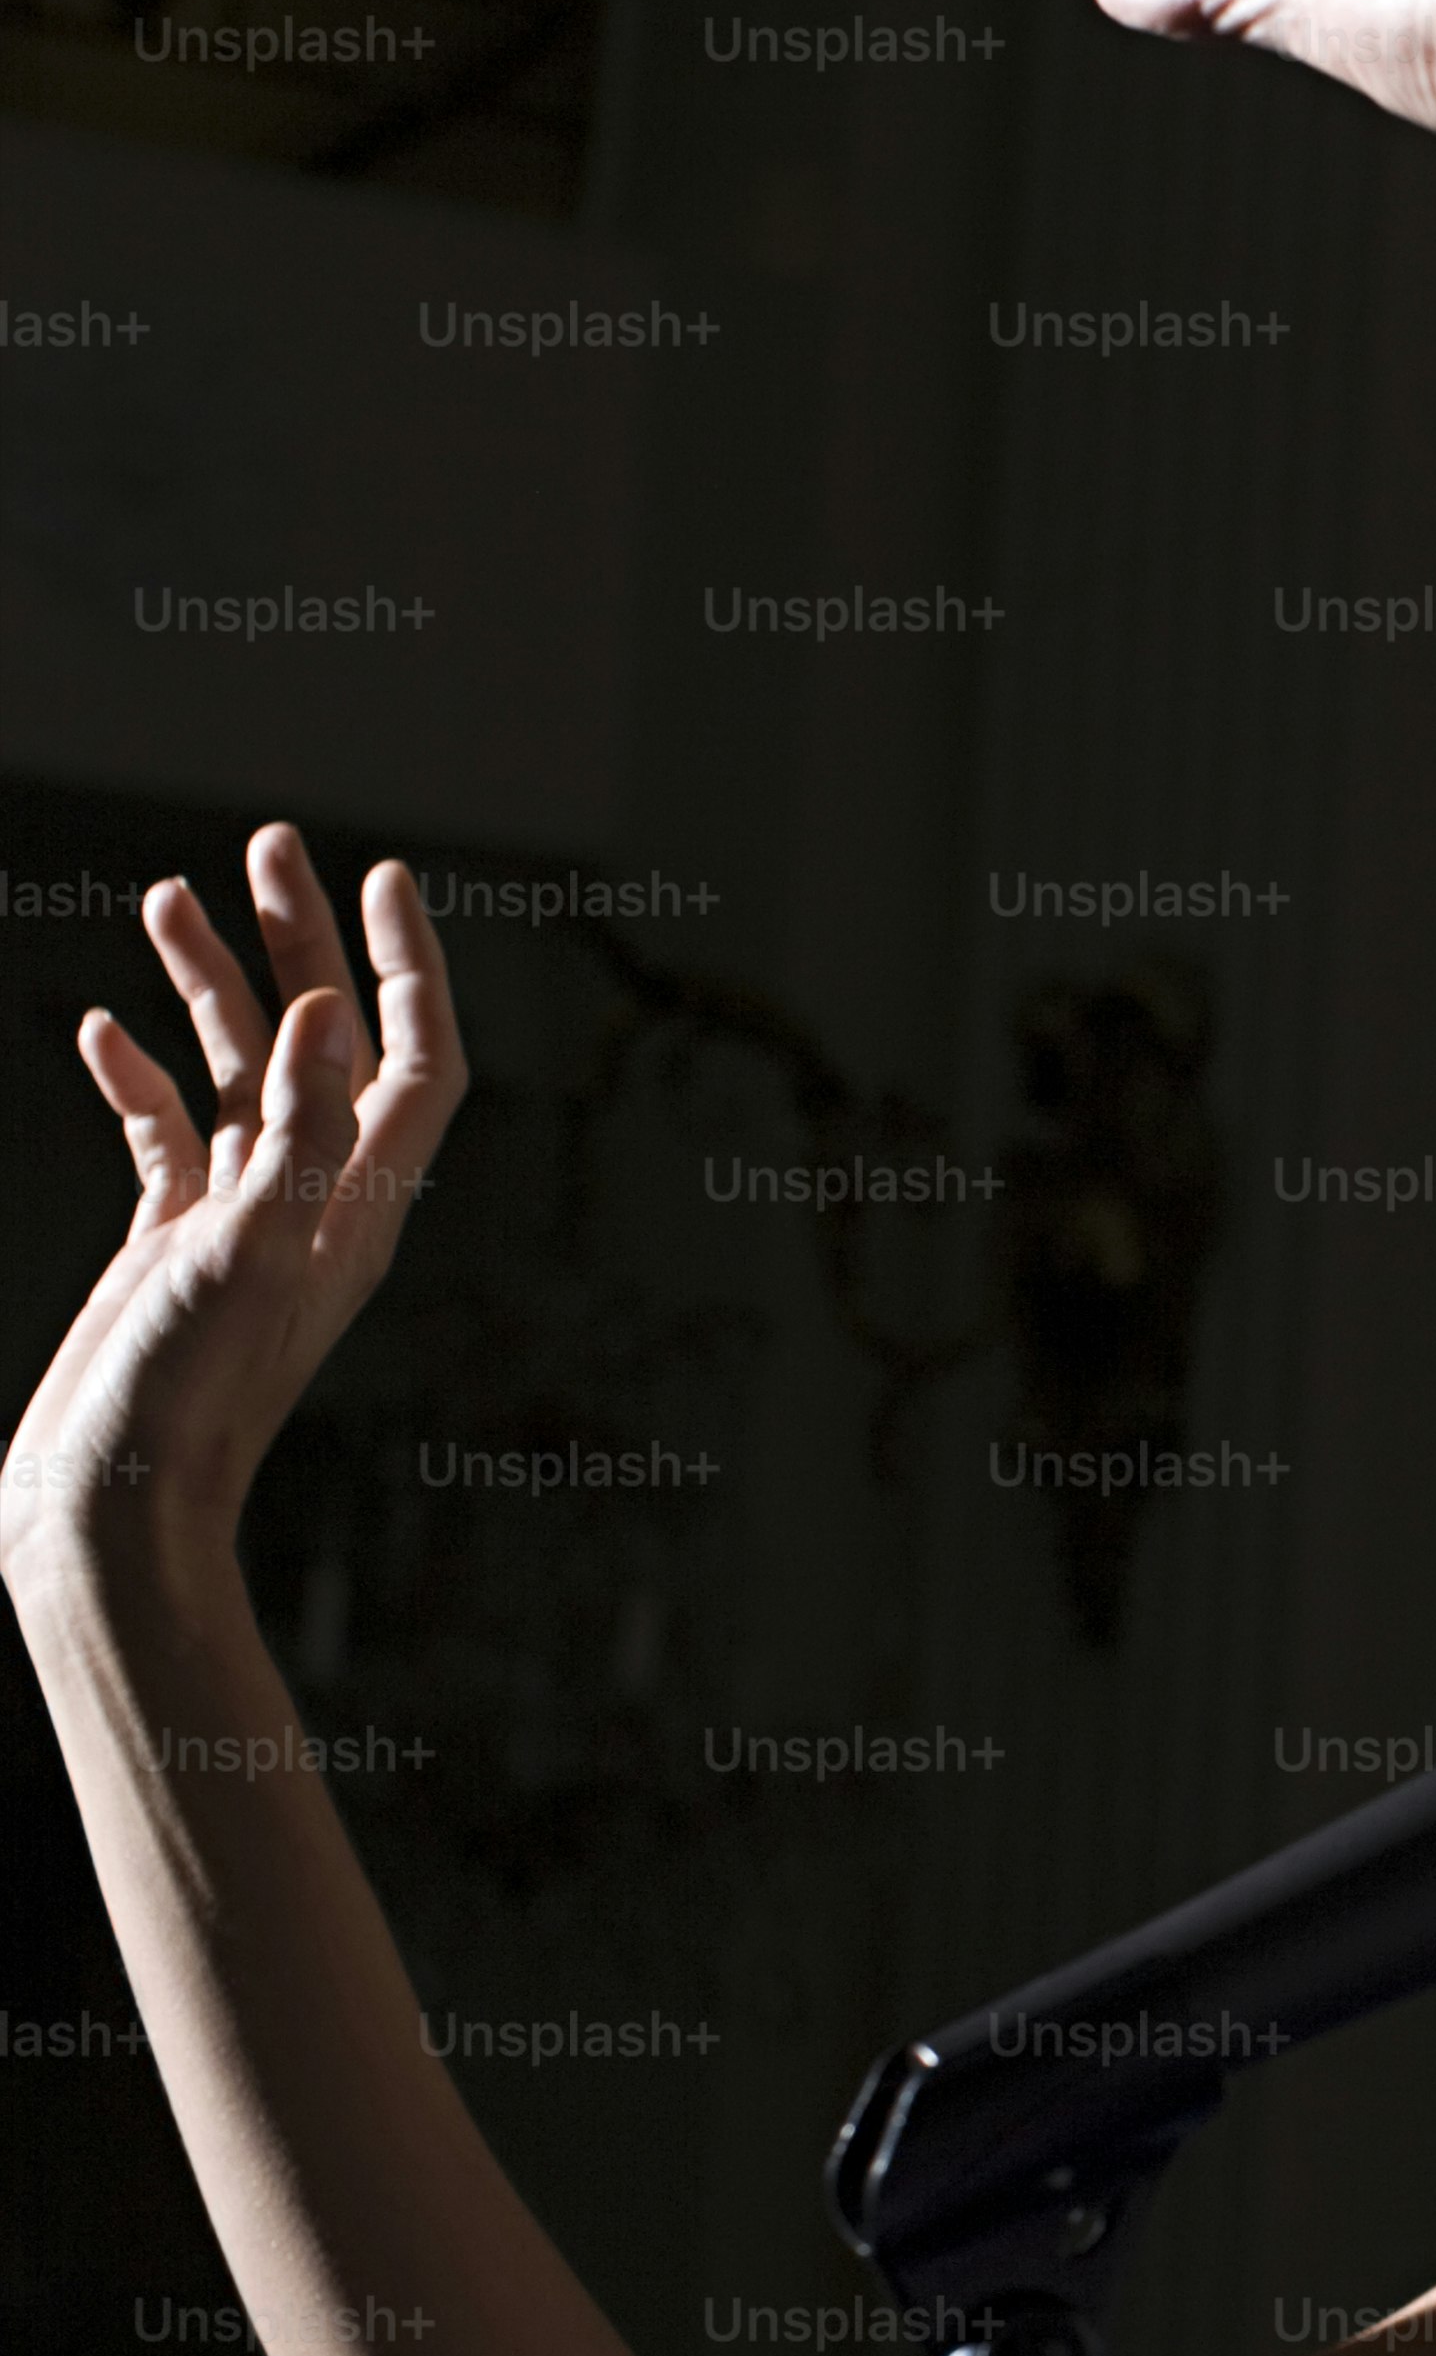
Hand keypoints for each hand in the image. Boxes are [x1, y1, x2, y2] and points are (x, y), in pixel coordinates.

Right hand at [4, 831, 460, 1586]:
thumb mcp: (248, 1252)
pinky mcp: (168, 1249)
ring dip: (211, 988)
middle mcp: (313, 1204)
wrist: (109, 1510)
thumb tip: (328, 1014)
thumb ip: (296, 1134)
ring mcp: (238, 1223)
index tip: (381, 875)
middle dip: (303, 942)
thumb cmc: (185, 1399)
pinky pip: (167, 1139)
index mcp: (360, 1205)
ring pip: (239, 1075)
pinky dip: (140, 1078)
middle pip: (328, 1043)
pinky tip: (100, 1027)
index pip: (414, 1058)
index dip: (409, 966)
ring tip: (166, 897)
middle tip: (270, 845)